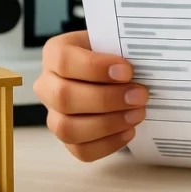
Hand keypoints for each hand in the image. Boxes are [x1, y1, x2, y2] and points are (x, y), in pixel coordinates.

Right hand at [33, 31, 148, 161]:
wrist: (115, 74)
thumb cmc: (113, 55)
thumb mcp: (114, 41)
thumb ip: (123, 47)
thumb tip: (142, 60)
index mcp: (55, 53)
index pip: (64, 60)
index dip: (95, 68)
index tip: (127, 71)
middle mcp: (48, 85)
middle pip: (64, 97)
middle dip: (106, 99)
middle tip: (140, 96)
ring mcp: (54, 114)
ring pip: (67, 128)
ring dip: (107, 124)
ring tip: (137, 114)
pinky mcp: (68, 138)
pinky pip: (81, 150)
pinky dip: (108, 144)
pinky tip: (129, 131)